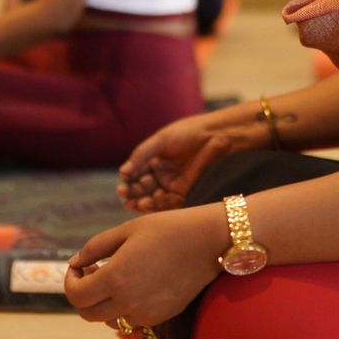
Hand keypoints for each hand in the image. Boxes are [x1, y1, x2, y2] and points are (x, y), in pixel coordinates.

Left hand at [64, 206, 227, 329]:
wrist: (209, 242)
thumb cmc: (167, 229)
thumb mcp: (125, 230)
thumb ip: (94, 248)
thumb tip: (75, 262)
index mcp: (115, 278)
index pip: (75, 295)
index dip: (70, 280)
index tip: (79, 266)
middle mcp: (128, 302)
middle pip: (87, 313)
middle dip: (83, 294)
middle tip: (93, 272)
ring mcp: (145, 314)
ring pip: (108, 320)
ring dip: (102, 303)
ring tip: (114, 277)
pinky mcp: (160, 317)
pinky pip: (130, 319)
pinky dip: (123, 307)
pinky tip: (134, 285)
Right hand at [119, 111, 265, 212]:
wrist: (217, 135)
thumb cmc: (188, 132)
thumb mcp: (161, 140)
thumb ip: (141, 155)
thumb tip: (122, 173)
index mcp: (153, 159)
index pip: (136, 174)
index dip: (128, 182)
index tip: (121, 188)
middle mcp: (162, 173)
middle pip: (143, 188)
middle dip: (133, 193)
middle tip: (124, 196)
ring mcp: (173, 183)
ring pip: (154, 197)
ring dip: (143, 202)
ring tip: (134, 204)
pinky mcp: (186, 192)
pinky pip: (169, 203)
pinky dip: (158, 206)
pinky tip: (146, 205)